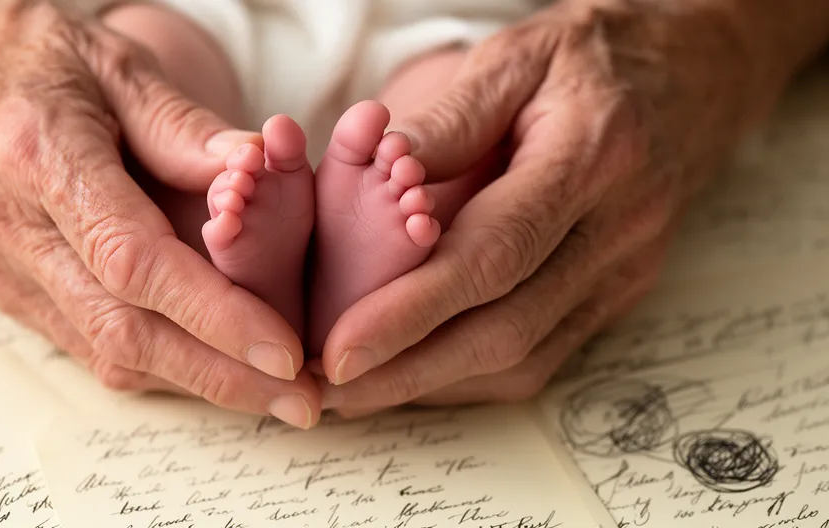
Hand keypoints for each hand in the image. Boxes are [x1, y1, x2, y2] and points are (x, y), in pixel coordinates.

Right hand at [0, 1, 319, 426]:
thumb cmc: (41, 60)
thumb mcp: (120, 65)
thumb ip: (186, 126)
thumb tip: (261, 168)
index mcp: (38, 155)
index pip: (132, 259)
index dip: (212, 314)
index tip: (283, 350)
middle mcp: (9, 227)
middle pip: (122, 329)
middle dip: (219, 375)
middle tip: (301, 401)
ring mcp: (1, 269)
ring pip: (106, 353)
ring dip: (197, 382)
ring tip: (274, 394)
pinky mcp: (9, 291)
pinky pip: (90, 346)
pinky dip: (160, 364)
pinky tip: (216, 367)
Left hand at [318, 0, 805, 412]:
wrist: (693, 74)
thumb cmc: (590, 60)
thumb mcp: (517, 56)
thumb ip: (451, 116)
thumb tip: (381, 167)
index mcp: (591, 156)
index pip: (493, 252)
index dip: (413, 310)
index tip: (340, 348)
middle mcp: (618, 228)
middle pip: (508, 327)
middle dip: (409, 369)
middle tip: (330, 389)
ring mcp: (625, 270)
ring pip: (526, 356)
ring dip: (435, 383)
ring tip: (357, 389)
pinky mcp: (618, 293)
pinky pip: (543, 354)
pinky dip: (472, 373)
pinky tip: (417, 369)